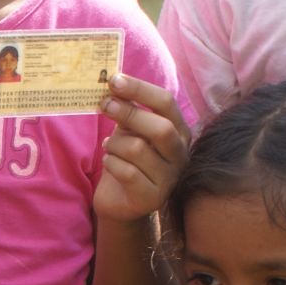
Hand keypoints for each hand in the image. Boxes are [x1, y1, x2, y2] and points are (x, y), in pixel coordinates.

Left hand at [93, 75, 190, 224]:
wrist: (121, 204)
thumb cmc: (127, 162)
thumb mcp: (129, 132)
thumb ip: (128, 110)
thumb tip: (114, 82)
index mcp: (179, 131)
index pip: (166, 103)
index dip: (140, 89)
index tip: (115, 80)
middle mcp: (180, 154)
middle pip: (160, 127)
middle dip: (128, 112)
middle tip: (104, 105)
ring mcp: (169, 178)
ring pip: (138, 150)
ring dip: (114, 144)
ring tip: (108, 146)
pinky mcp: (152, 198)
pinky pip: (127, 173)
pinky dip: (111, 163)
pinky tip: (109, 162)